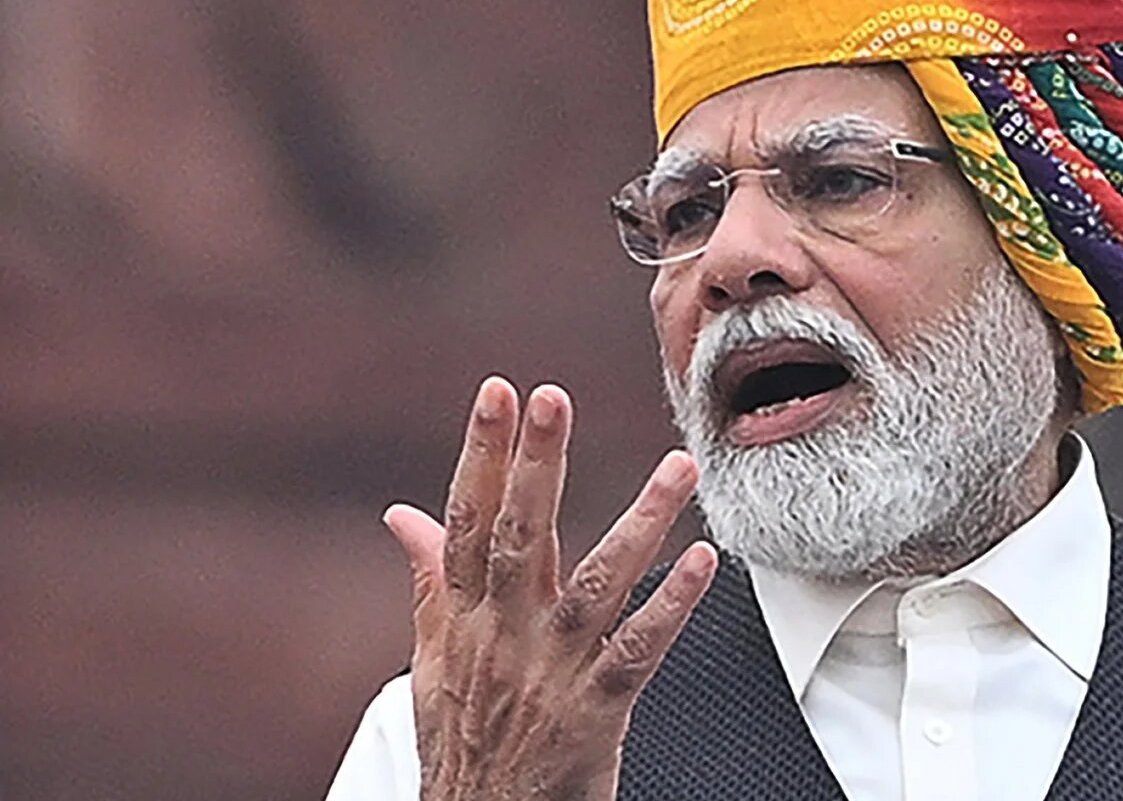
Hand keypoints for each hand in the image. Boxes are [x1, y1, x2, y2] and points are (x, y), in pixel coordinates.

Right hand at [383, 377, 716, 800]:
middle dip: (535, 464)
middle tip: (552, 397)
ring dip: (641, 521)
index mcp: (465, 618)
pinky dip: (674, 605)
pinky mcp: (596, 713)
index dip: (482, 454)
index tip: (499, 391)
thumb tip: (402, 515)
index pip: (468, 521)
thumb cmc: (465, 744)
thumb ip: (430, 581)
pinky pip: (641, 650)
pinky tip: (706, 562)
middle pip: (520, 539)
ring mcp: (551, 672)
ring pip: (597, 584)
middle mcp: (504, 636)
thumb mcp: (434, 661)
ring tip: (678, 465)